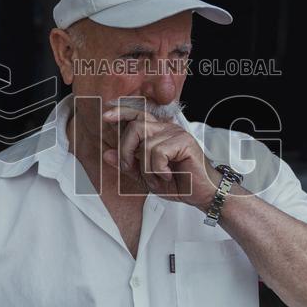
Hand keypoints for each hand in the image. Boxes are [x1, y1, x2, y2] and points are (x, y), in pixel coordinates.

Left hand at [101, 105, 218, 209]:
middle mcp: (166, 129)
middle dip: (126, 150)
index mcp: (158, 133)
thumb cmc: (178, 183)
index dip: (121, 112)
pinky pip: (158, 153)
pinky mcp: (184, 142)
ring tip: (157, 178)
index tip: (105, 116)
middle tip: (129, 167)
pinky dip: (158, 169)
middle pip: (136, 127)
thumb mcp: (146, 176)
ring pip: (146, 145)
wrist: (201, 193)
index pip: (137, 114)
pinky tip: (168, 175)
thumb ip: (128, 165)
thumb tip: (107, 154)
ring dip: (146, 168)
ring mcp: (176, 134)